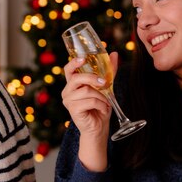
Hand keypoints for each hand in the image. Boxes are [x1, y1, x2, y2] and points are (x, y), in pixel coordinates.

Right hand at [62, 52, 118, 170]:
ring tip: (105, 102)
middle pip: (77, 78)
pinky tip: (103, 109)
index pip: (68, 69)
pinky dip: (101, 104)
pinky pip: (90, 101)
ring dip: (101, 96)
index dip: (74, 62)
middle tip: (105, 83)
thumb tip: (115, 54)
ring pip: (86, 90)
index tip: (84, 58)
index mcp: (72, 84)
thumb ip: (108, 72)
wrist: (99, 128)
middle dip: (93, 78)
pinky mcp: (73, 110)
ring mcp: (68, 101)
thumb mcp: (106, 87)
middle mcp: (67, 92)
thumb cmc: (100, 107)